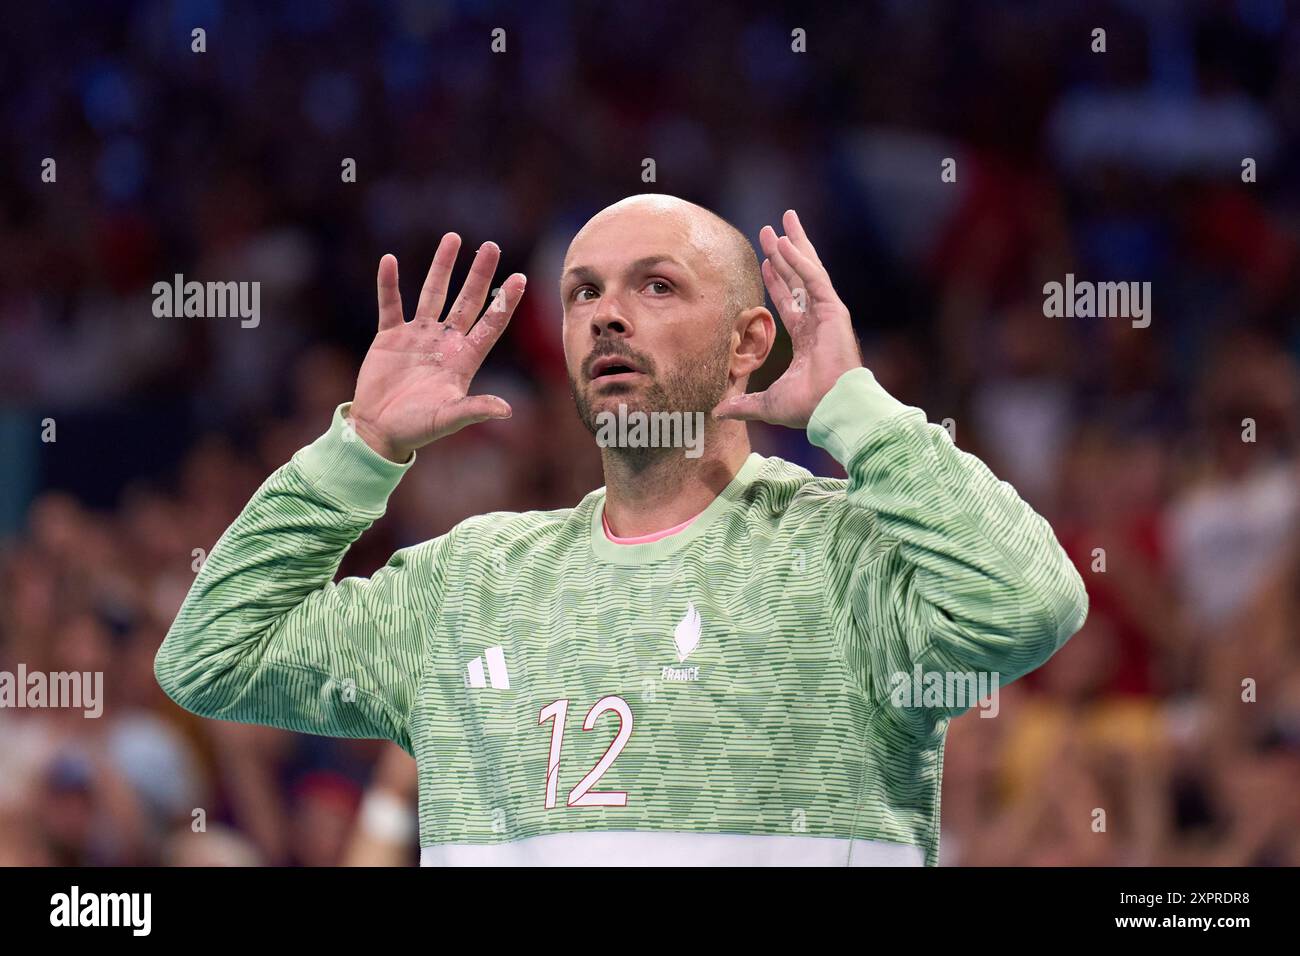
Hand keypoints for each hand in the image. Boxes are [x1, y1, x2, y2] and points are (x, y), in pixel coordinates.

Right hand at [349, 234, 525, 461]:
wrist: (379, 431)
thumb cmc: (417, 428)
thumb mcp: (447, 418)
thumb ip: (474, 409)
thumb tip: (507, 410)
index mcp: (464, 359)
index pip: (491, 324)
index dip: (505, 302)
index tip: (520, 277)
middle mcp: (445, 342)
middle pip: (467, 300)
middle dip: (479, 274)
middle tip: (492, 246)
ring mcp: (418, 336)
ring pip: (433, 293)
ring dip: (442, 266)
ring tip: (453, 238)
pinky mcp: (390, 336)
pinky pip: (390, 304)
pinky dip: (389, 283)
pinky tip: (389, 259)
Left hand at [712, 209, 860, 427]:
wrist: (833, 408)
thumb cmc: (808, 408)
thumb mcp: (767, 404)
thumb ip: (744, 403)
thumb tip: (718, 412)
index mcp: (807, 338)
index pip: (788, 301)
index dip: (776, 280)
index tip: (764, 262)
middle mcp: (818, 321)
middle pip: (799, 277)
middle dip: (784, 253)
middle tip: (771, 229)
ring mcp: (827, 314)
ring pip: (807, 271)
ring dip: (793, 245)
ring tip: (782, 221)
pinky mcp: (834, 310)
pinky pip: (814, 278)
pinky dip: (800, 260)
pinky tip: (786, 242)